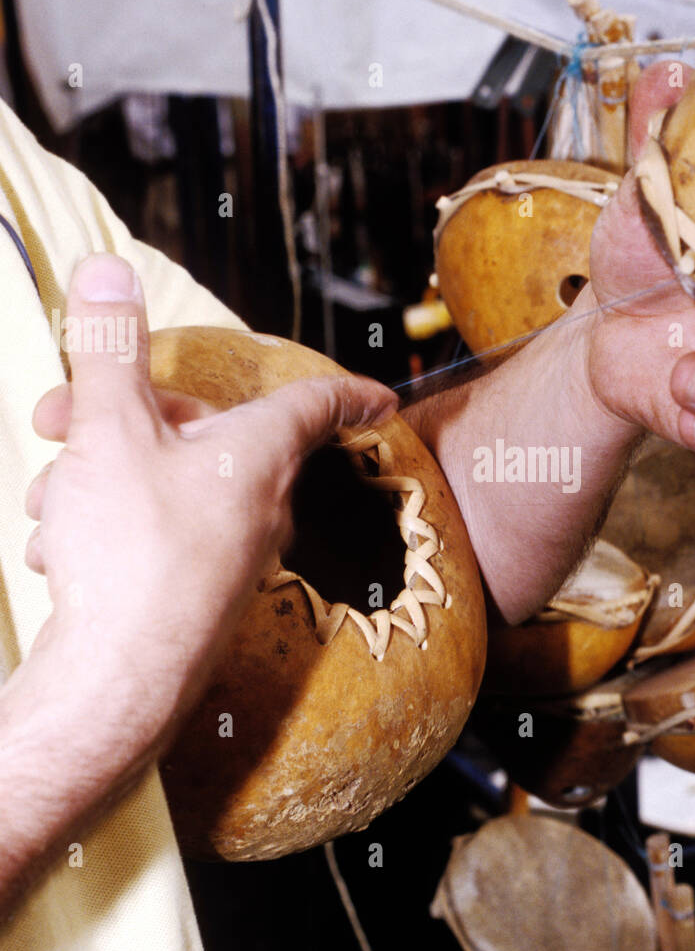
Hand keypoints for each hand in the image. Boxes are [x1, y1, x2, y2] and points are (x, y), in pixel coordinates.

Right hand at [24, 253, 396, 747]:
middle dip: (125, 415)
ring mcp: (229, 554)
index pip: (317, 403)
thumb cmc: (131, 556)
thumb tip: (107, 270)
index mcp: (259, 453)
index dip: (348, 387)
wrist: (117, 680)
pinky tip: (61, 548)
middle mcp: (259, 504)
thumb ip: (108, 349)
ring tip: (54, 501)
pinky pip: (153, 534)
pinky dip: (106, 526)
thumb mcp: (109, 430)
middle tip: (56, 421)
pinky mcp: (194, 594)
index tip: (382, 391)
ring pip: (165, 482)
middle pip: (205, 430)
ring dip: (100, 474)